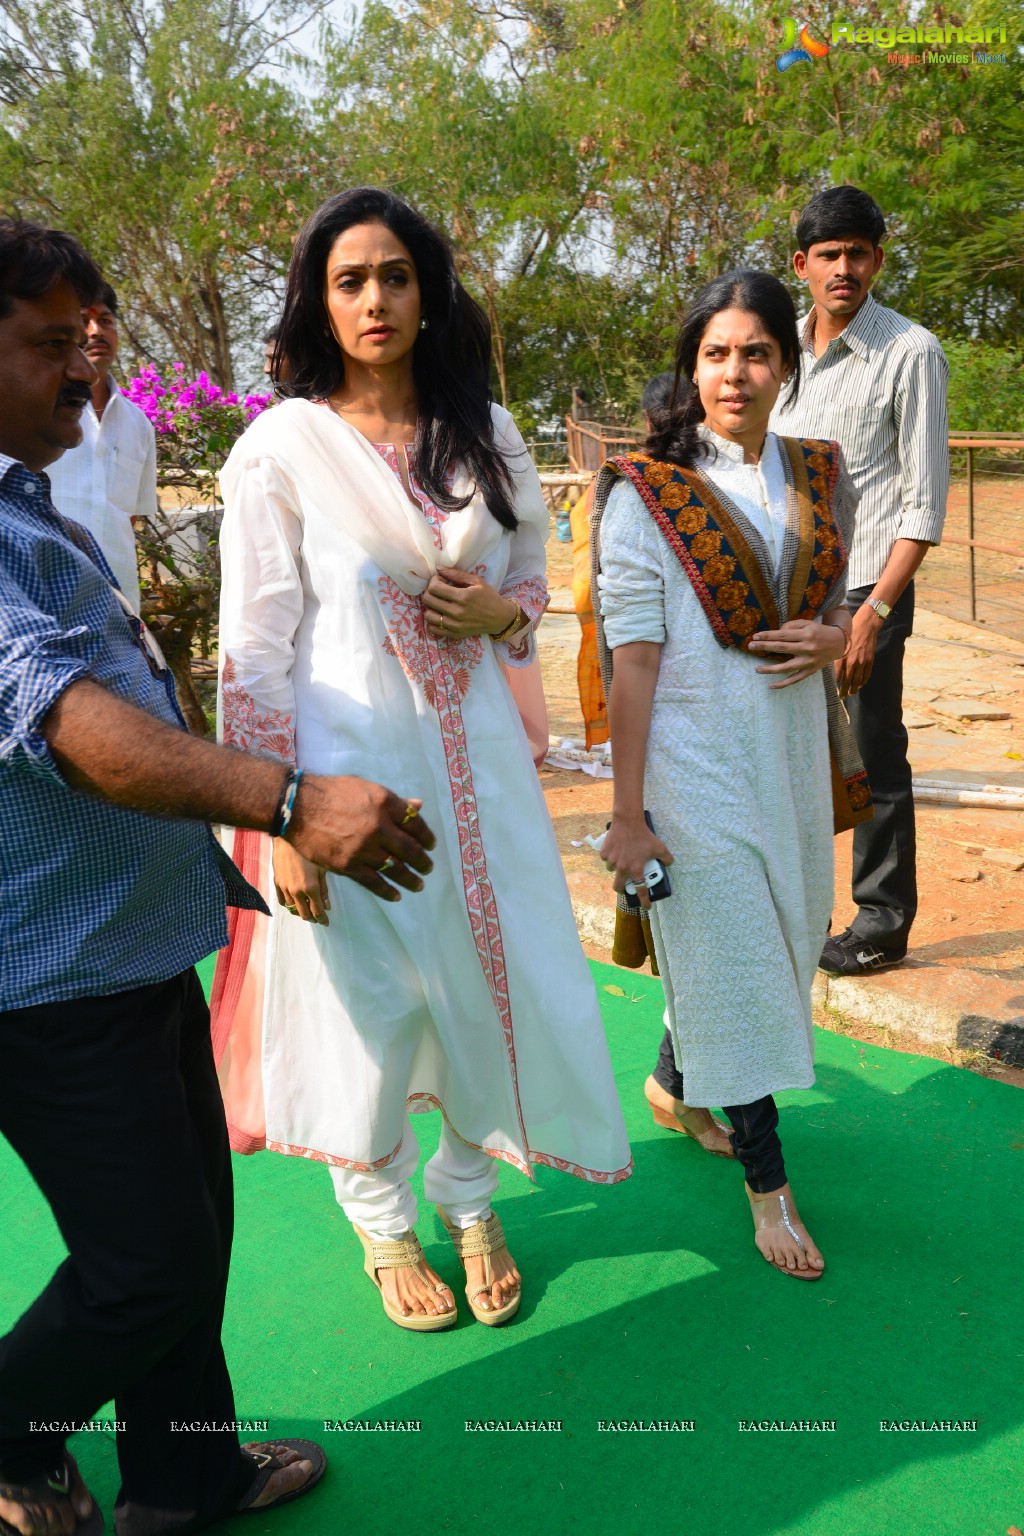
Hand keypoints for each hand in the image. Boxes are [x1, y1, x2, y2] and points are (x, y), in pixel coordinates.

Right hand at [273, 839, 329, 924]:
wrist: (289, 838)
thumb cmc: (309, 851)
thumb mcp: (322, 869)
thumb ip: (324, 889)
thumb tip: (327, 906)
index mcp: (311, 888)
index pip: (317, 912)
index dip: (323, 919)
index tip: (326, 922)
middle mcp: (297, 891)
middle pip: (304, 914)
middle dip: (312, 918)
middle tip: (318, 917)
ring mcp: (285, 888)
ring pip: (292, 909)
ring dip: (300, 912)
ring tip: (307, 909)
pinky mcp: (277, 883)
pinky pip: (282, 901)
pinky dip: (289, 905)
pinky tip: (294, 903)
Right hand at [287, 777, 435, 902]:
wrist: (297, 807)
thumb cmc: (332, 792)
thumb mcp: (365, 787)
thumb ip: (393, 800)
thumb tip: (419, 805)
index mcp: (385, 803)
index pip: (416, 823)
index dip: (427, 837)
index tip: (431, 845)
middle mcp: (379, 826)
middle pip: (410, 849)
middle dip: (423, 862)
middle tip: (428, 868)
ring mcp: (364, 848)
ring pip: (395, 869)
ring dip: (410, 879)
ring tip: (418, 885)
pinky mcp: (349, 866)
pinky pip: (374, 882)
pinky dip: (388, 891)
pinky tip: (396, 895)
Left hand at [423, 567, 517, 638]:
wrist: (500, 617)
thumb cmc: (489, 597)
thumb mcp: (476, 581)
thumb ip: (456, 574)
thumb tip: (439, 568)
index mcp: (462, 597)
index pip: (434, 588)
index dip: (433, 581)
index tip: (441, 580)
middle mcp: (456, 612)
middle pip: (428, 600)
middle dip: (429, 591)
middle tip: (438, 590)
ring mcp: (454, 625)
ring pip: (428, 615)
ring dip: (430, 607)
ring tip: (438, 603)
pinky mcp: (455, 634)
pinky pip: (434, 629)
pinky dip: (432, 622)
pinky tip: (440, 615)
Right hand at [600, 813, 673, 910]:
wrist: (628, 822)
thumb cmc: (644, 835)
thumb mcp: (659, 846)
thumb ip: (666, 857)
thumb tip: (669, 863)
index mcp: (636, 869)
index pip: (641, 890)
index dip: (644, 901)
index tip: (646, 907)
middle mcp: (622, 868)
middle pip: (618, 887)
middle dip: (621, 889)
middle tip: (624, 886)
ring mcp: (612, 861)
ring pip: (612, 869)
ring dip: (616, 867)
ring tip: (622, 859)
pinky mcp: (604, 853)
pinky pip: (606, 859)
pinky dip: (610, 856)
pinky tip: (615, 850)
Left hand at [748, 619, 846, 688]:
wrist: (838, 643)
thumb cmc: (819, 631)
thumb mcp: (807, 623)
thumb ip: (792, 626)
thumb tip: (776, 633)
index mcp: (806, 634)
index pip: (782, 635)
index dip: (768, 636)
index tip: (755, 636)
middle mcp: (807, 648)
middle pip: (782, 648)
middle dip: (765, 647)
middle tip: (750, 646)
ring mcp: (809, 661)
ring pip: (786, 667)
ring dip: (770, 669)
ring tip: (757, 669)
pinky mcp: (810, 671)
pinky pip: (795, 679)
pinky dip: (783, 684)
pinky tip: (771, 686)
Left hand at [836, 605, 880, 697]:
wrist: (866, 625)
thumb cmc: (850, 631)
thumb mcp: (839, 643)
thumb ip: (836, 655)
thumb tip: (831, 664)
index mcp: (842, 657)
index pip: (838, 676)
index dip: (837, 684)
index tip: (835, 689)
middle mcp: (852, 662)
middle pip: (847, 681)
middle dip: (844, 691)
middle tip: (841, 697)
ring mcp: (862, 662)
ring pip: (857, 681)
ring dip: (854, 689)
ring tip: (850, 693)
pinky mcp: (870, 661)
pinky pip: (866, 675)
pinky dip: (863, 682)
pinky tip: (860, 685)